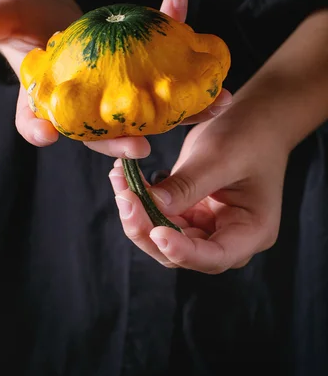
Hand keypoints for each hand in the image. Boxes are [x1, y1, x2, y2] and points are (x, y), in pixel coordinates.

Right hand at [0, 0, 230, 152]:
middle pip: (103, 131)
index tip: (44, 135)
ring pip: (147, 107)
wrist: (58, 19)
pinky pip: (164, 65)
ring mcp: (121, 96)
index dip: (40, 130)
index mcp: (51, 106)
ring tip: (210, 102)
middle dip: (123, 138)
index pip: (42, 125)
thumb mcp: (2, 20)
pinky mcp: (144, 76)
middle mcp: (89, 110)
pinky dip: (182, 47)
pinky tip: (193, 21)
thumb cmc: (27, 23)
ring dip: (180, 106)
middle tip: (141, 146)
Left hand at [109, 98, 288, 271]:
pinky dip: (141, 201)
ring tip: (120, 182)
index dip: (183, 251)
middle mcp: (228, 237)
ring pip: (164, 238)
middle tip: (125, 198)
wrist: (254, 119)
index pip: (215, 256)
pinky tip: (124, 178)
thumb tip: (153, 207)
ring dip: (138, 215)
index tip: (157, 232)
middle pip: (182, 254)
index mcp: (252, 231)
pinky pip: (160, 217)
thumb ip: (189, 185)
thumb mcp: (221, 156)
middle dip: (149, 230)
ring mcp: (207, 227)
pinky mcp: (190, 213)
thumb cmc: (250, 135)